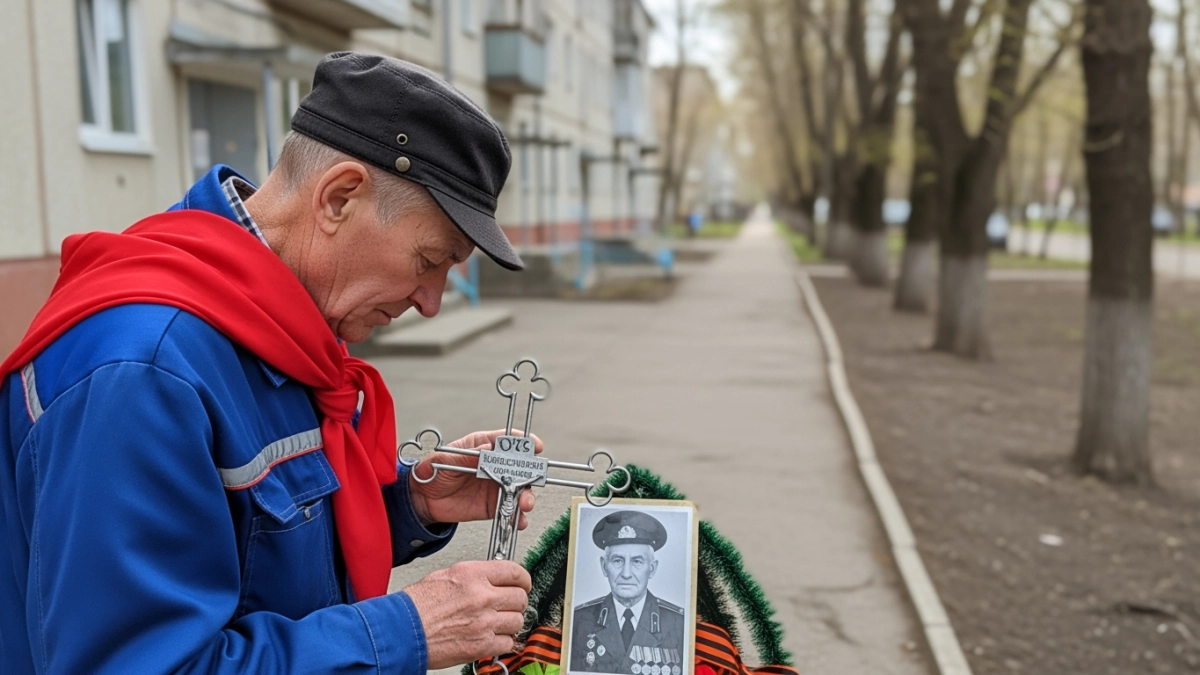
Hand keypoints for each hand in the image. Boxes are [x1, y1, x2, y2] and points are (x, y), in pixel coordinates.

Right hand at [404, 560, 531, 668]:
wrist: (402, 631)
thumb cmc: (416, 606)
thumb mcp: (445, 575)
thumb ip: (473, 576)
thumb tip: (490, 579)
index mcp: (473, 575)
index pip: (515, 572)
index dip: (523, 579)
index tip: (523, 584)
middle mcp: (482, 596)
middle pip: (520, 597)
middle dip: (516, 602)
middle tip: (508, 605)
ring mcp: (485, 622)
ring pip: (517, 621)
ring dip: (509, 623)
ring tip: (496, 623)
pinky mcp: (482, 645)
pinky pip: (508, 643)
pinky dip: (502, 642)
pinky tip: (490, 638)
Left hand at [408, 430, 541, 527]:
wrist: (421, 499)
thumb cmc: (431, 472)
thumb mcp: (445, 460)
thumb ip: (467, 456)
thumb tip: (486, 448)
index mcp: (483, 447)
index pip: (508, 441)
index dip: (523, 443)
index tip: (535, 447)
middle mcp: (494, 466)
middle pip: (520, 467)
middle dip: (530, 474)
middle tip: (529, 482)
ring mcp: (495, 486)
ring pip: (520, 490)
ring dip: (527, 497)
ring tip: (524, 504)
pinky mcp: (492, 505)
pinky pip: (510, 510)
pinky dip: (517, 517)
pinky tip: (518, 520)